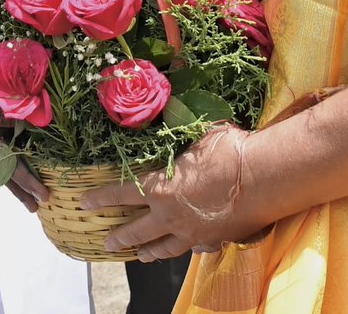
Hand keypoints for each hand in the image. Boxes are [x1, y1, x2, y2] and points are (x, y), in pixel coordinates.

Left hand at [80, 124, 262, 260]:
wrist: (263, 179)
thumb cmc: (227, 151)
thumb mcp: (197, 130)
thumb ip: (178, 122)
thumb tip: (166, 93)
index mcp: (160, 188)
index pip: (119, 195)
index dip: (100, 199)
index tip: (83, 204)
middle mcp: (170, 216)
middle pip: (136, 231)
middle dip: (118, 235)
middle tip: (105, 240)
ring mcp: (192, 232)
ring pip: (163, 247)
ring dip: (147, 251)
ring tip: (137, 255)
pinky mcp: (214, 239)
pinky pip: (192, 249)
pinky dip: (183, 249)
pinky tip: (184, 248)